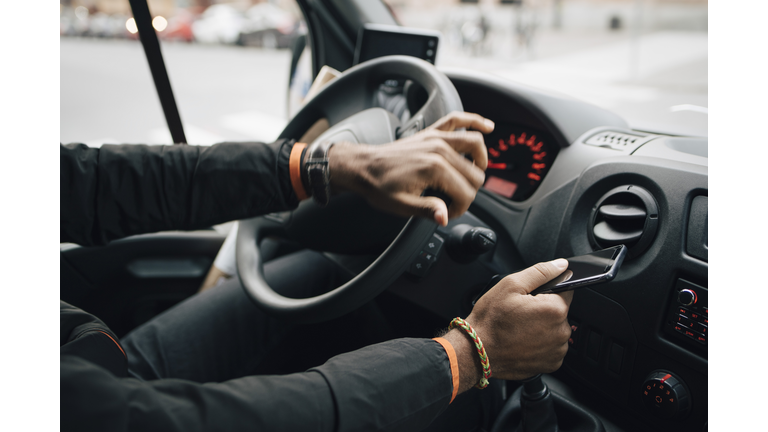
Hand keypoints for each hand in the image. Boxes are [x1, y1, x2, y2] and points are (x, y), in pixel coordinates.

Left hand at [327, 111, 492, 225]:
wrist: (363, 167)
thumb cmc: (380, 186)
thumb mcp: (402, 205)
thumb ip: (427, 210)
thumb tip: (445, 216)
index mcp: (434, 168)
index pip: (466, 193)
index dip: (460, 208)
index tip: (446, 212)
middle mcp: (439, 149)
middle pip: (475, 173)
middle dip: (468, 191)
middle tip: (450, 201)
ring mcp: (437, 137)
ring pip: (476, 145)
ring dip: (480, 162)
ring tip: (471, 176)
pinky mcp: (432, 132)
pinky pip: (458, 120)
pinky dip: (474, 121)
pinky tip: (487, 126)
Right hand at [443, 259, 573, 392]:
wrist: (478, 351)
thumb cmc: (491, 319)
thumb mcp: (511, 285)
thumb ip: (540, 272)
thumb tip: (562, 265)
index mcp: (554, 309)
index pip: (566, 291)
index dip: (547, 291)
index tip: (531, 298)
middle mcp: (560, 332)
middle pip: (560, 312)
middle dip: (544, 310)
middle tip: (521, 313)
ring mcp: (557, 351)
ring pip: (556, 330)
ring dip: (543, 327)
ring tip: (520, 328)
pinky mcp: (551, 364)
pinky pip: (552, 348)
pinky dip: (541, 344)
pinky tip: (524, 341)